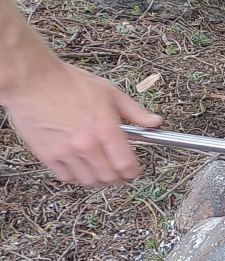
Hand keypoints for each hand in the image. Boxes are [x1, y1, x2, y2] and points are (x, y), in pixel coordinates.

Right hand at [4, 60, 161, 186]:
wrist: (32, 80)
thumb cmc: (69, 82)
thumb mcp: (109, 92)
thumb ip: (134, 111)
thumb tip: (155, 122)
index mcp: (105, 127)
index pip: (126, 164)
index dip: (134, 171)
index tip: (135, 170)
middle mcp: (86, 143)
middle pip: (109, 176)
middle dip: (119, 178)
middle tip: (121, 173)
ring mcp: (66, 151)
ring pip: (89, 180)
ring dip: (99, 180)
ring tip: (103, 172)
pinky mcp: (47, 154)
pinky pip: (67, 177)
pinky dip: (77, 177)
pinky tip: (82, 169)